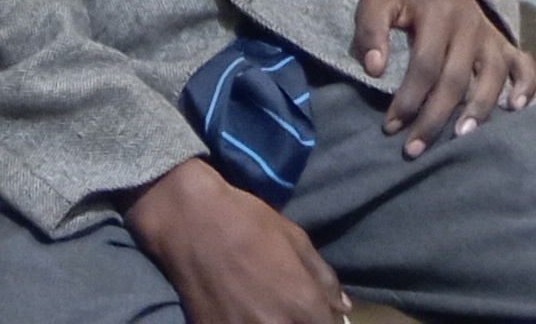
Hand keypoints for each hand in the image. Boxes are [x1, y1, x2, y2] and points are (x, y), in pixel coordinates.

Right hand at [125, 158, 345, 323]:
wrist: (193, 221)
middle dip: (301, 323)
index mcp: (302, 303)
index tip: (317, 314)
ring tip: (266, 311)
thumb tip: (342, 307)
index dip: (325, 320)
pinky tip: (242, 314)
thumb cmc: (250, 222)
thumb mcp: (296, 239)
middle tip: (289, 309)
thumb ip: (323, 278)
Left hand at [354, 0, 532, 155]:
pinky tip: (515, 109)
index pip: (424, 64)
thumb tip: (374, 69)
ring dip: (479, 108)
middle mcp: (470, 24)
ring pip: (493, 76)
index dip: (408, 99)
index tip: (390, 126)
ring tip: (461, 136)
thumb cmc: (405, 0)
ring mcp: (491, 35)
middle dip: (434, 118)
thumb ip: (370, 31)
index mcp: (438, 13)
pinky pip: (524, 65)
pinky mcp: (505, 44)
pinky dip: (525, 86)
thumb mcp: (378, 3)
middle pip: (455, 79)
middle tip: (414, 149)